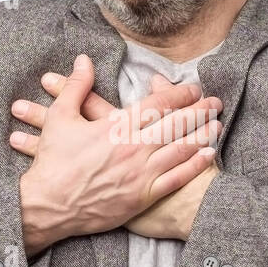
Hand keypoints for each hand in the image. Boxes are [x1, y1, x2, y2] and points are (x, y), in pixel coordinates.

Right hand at [11, 54, 221, 252]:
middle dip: (200, 112)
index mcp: (117, 126)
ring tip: (218, 125)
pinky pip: (176, 179)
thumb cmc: (53, 162)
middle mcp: (134, 148)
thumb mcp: (60, 118)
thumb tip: (83, 60)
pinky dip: (195, 165)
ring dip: (202, 135)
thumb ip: (76, 86)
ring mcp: (141, 173)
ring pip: (181, 150)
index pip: (158, 104)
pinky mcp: (142, 196)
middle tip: (216, 102)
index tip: (193, 88)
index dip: (180, 94)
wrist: (49, 206)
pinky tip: (208, 156)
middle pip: (176, 124)